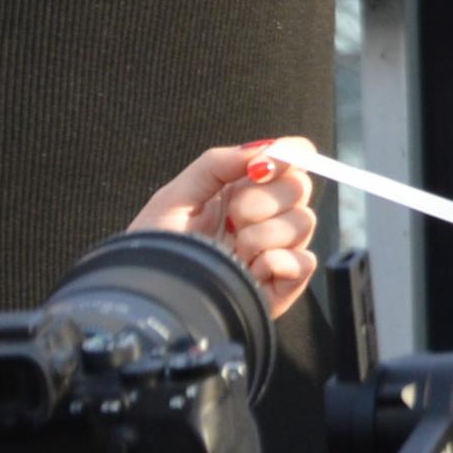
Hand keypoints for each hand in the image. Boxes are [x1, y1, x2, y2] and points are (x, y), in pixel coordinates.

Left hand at [130, 138, 322, 320]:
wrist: (148, 303)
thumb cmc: (154, 250)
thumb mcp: (174, 196)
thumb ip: (218, 163)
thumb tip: (265, 149)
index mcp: (244, 189)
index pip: (293, 158)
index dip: (287, 155)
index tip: (258, 170)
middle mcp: (266, 216)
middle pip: (300, 187)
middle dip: (261, 202)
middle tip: (230, 220)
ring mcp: (277, 249)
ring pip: (304, 222)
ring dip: (262, 236)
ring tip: (233, 252)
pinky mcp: (283, 284)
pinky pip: (304, 261)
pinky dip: (276, 262)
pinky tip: (249, 270)